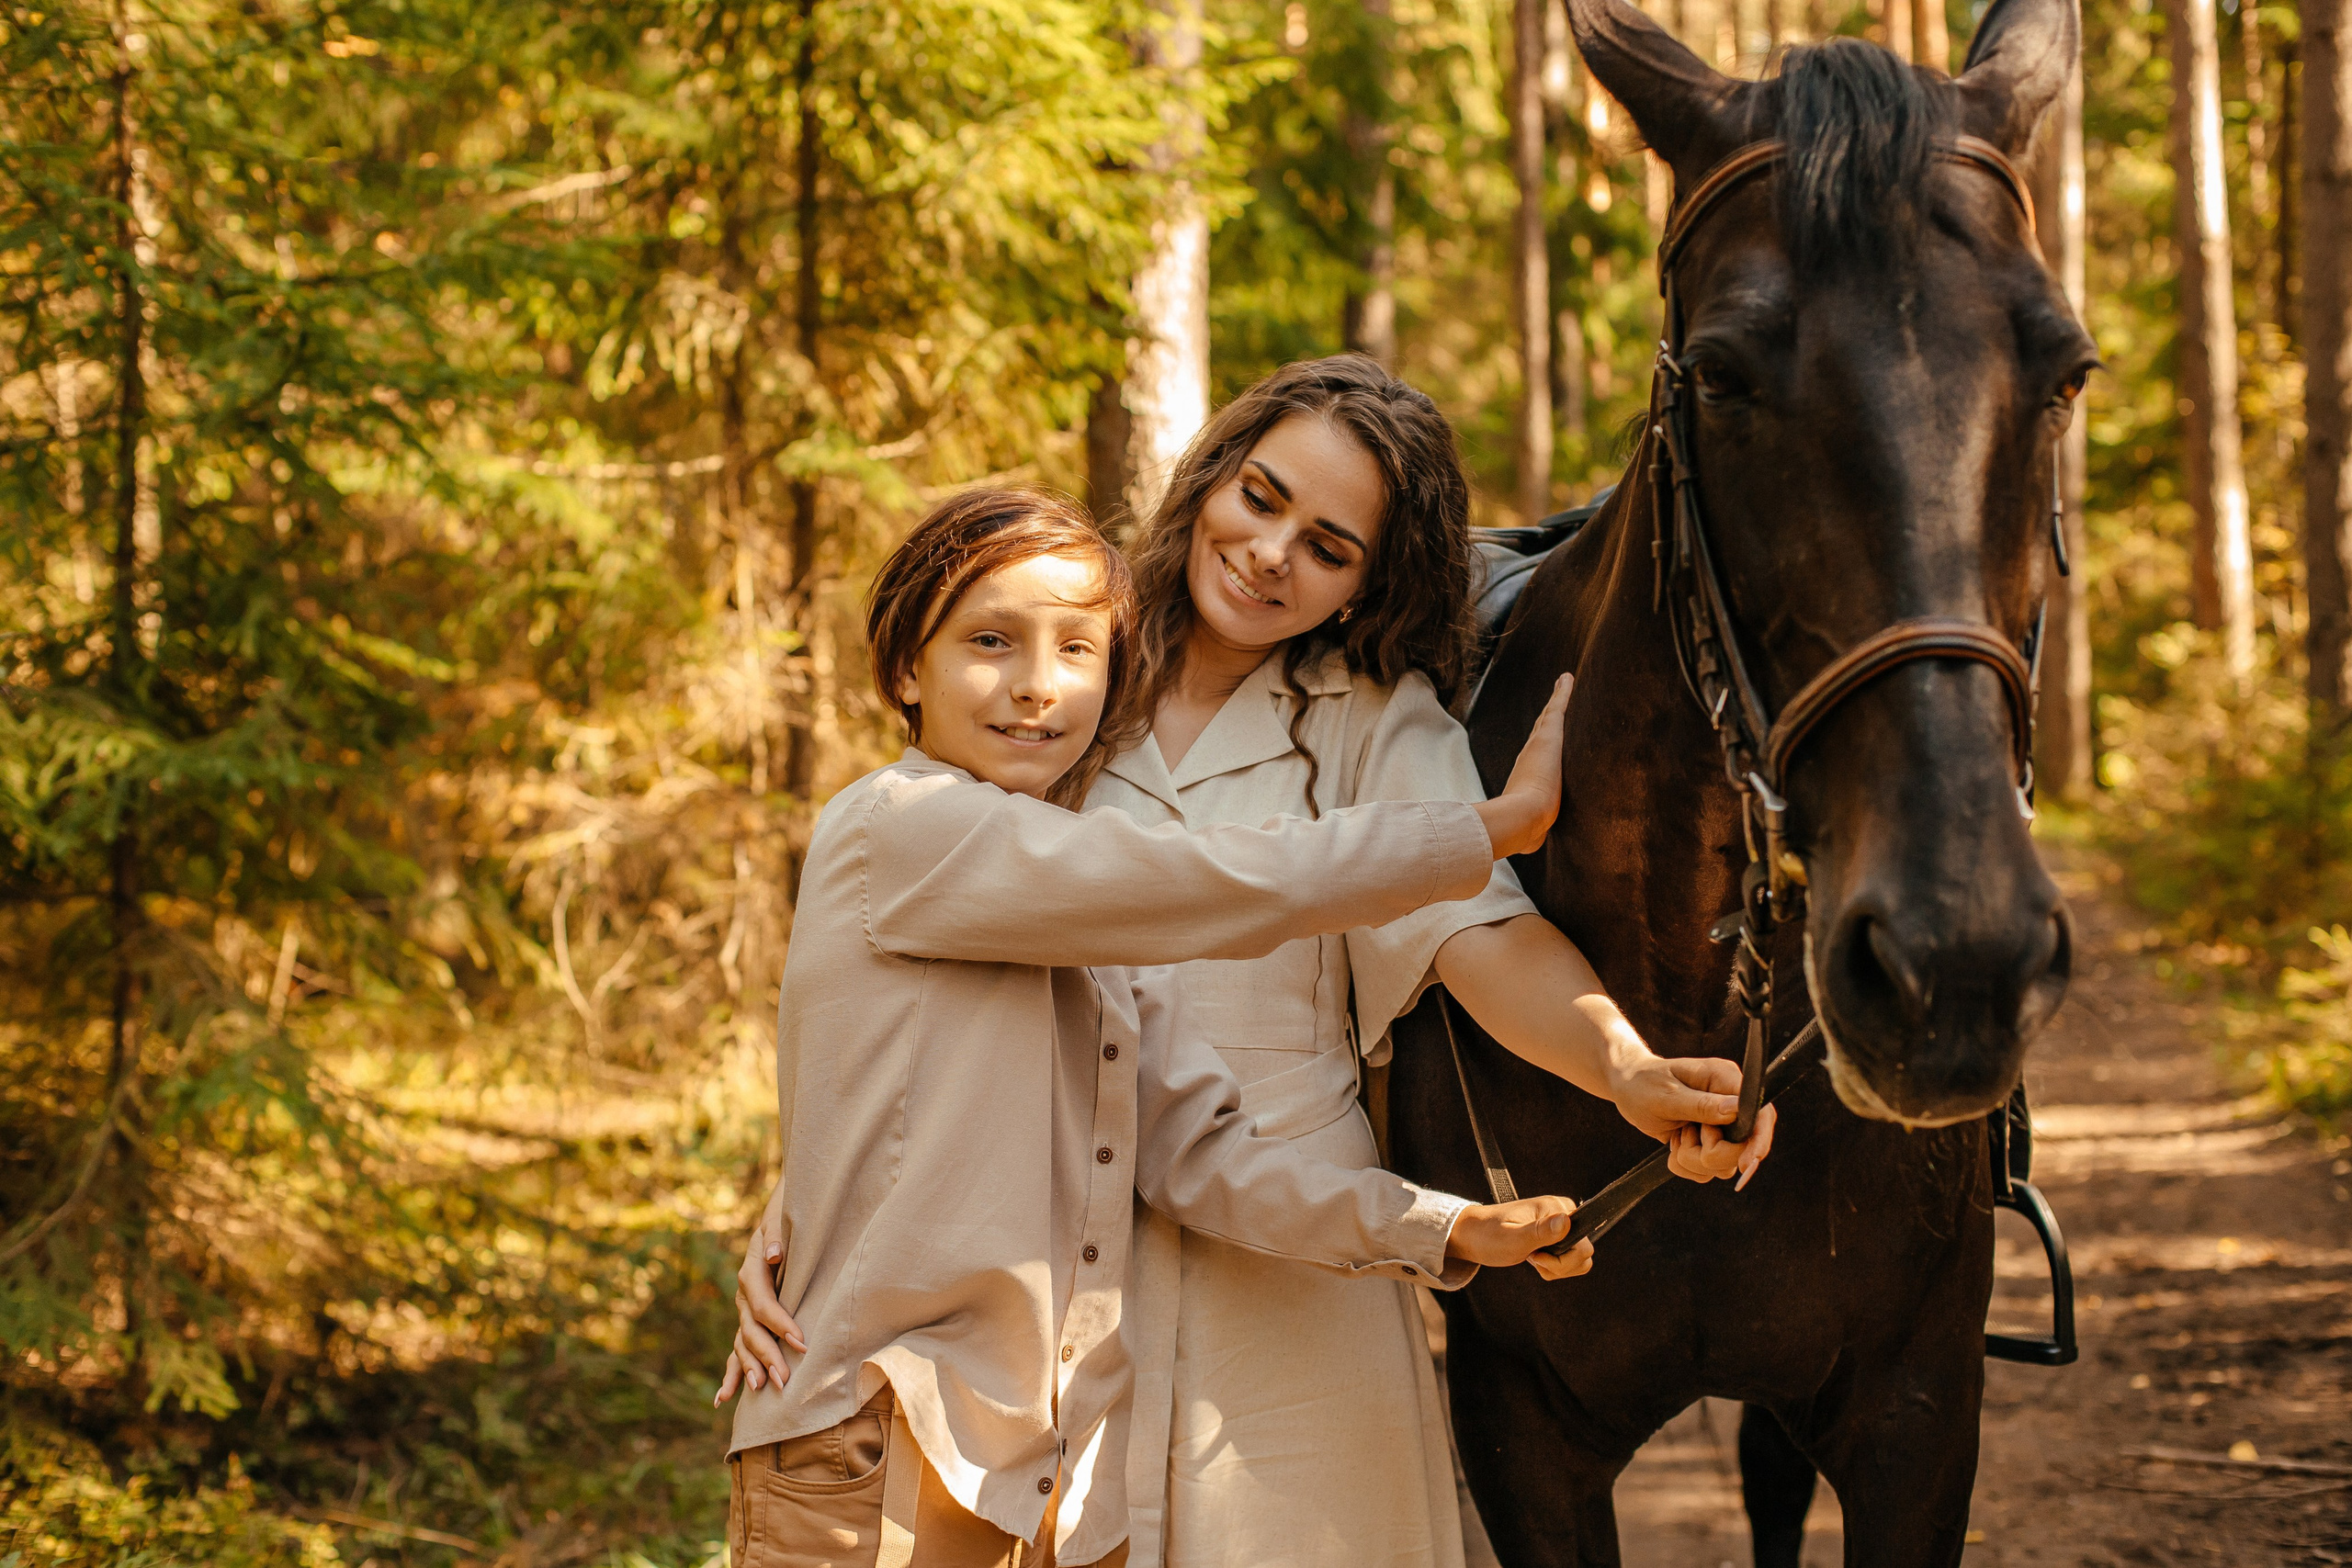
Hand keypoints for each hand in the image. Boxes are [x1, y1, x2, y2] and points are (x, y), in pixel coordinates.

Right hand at [713, 1181, 805, 1405]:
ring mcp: (744, 1309)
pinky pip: (737, 1349)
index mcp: (751, 1271)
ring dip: (750, 1368)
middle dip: (767, 1355)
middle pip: (751, 1329)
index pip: (763, 1304)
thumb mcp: (783, 1218)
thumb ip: (777, 1235)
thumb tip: (773, 1254)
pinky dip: (731, 1373)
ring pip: (743, 1343)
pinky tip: (723, 1399)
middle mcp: (743, 1294)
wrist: (785, 1213)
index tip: (801, 1342)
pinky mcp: (749, 1320)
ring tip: (759, 1389)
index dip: (780, 1324)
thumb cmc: (791, 1217)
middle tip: (784, 1379)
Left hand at [1444, 1194, 1592, 1280]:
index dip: (1563, 1259)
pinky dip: (1554, 1268)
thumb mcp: (1512, 1238)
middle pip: (1584, 1254)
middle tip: (1533, 1258)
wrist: (1472, 1237)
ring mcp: (1561, 1226)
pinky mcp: (1556, 1237)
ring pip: (1578, 1260)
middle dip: (1559, 1266)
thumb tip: (1566, 1221)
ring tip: (1533, 1259)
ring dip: (1557, 1268)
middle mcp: (1563, 1213)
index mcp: (1557, 1207)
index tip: (1537, 1256)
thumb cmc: (1487, 1235)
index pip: (1584, 1244)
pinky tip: (1536, 1260)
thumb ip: (1540, 1231)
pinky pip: (1569, 1260)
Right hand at [1473, 674, 1572, 859]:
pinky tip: (1568, 677)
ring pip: (1551, 714)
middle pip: (1541, 729)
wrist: (1523, 816)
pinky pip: (1558, 706)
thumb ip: (1532, 836)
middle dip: (1548, 715)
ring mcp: (1540, 743)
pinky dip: (1563, 691)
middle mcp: (1531, 756)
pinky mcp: (1550, 734)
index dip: (1541, 744)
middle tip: (1554, 700)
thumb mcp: (1532, 828)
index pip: (1537, 756)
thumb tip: (1529, 848)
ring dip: (1557, 699)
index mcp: (1530, 776)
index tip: (1544, 734)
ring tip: (1564, 683)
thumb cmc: (1526, 825)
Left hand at [1605, 1046, 1776, 1188]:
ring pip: (1724, 1165)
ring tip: (1676, 1135)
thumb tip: (1737, 1110)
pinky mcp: (1711, 1143)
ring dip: (1693, 1158)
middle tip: (1684, 1133)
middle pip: (1743, 1148)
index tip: (1747, 1165)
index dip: (1759, 1140)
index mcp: (1725, 1080)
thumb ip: (1701, 1105)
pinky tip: (1674, 1143)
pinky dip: (1686, 1165)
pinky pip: (1708, 1171)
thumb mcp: (1666, 1095)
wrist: (1627, 1087)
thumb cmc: (1643, 1083)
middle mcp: (1730, 1103)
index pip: (1759, 1112)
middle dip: (1709, 1152)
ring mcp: (1722, 1125)